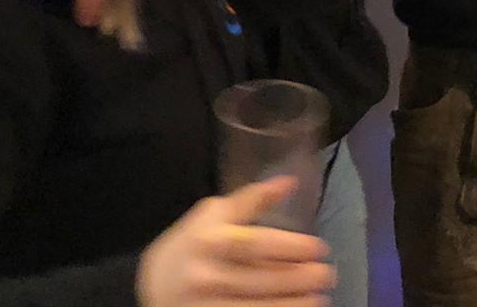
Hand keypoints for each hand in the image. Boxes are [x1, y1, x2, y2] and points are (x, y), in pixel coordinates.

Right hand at [137, 179, 334, 306]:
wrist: (149, 286)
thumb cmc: (190, 244)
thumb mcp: (212, 214)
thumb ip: (251, 199)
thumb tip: (290, 182)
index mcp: (209, 241)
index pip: (254, 245)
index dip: (290, 247)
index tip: (319, 248)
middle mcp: (205, 276)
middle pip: (260, 280)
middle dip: (299, 280)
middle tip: (327, 275)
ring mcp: (205, 306)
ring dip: (293, 306)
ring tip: (319, 300)